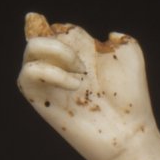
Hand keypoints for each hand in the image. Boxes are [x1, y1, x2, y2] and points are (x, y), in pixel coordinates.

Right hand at [16, 14, 153, 159]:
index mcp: (78, 52)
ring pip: (30, 49)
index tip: (91, 50)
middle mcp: (61, 65)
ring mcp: (50, 82)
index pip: (59, 28)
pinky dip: (48, 71)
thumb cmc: (131, 99)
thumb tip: (108, 35)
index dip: (70, 32)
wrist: (128, 131)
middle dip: (62, 41)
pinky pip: (28, 73)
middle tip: (83, 66)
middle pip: (40, 32)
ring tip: (80, 76)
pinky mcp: (40, 99)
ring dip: (55, 52)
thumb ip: (119, 39)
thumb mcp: (131, 56)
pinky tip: (73, 85)